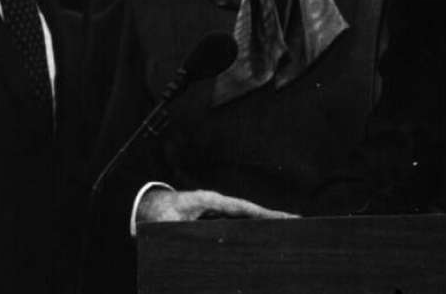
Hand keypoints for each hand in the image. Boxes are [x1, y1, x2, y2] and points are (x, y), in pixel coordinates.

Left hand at [137, 188, 297, 224]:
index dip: (263, 213)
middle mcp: (217, 205)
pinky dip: (249, 231)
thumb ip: (180, 233)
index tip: (284, 217)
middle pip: (249, 212)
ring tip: (287, 231)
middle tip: (297, 222)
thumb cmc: (157, 214)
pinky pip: (235, 226)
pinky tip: (262, 240)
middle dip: (271, 217)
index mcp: (209, 201)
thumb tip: (193, 245)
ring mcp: (216, 213)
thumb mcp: (166, 224)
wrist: (148, 207)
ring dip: (263, 224)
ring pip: (244, 219)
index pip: (242, 207)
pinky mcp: (213, 221)